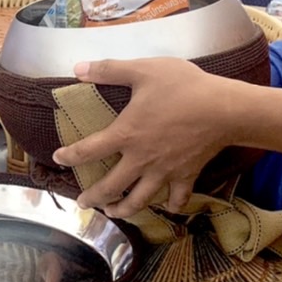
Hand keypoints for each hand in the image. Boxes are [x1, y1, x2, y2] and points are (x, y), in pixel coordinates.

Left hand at [52, 58, 233, 217]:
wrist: (223, 109)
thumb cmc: (183, 87)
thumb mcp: (143, 70)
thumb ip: (109, 70)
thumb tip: (77, 68)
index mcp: (126, 134)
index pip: (90, 149)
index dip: (71, 155)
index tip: (58, 158)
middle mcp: (141, 159)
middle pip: (111, 186)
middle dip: (94, 197)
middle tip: (82, 203)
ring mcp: (165, 171)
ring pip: (139, 200)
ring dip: (124, 209)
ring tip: (113, 213)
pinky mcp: (187, 175)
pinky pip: (177, 198)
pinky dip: (171, 205)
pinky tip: (167, 207)